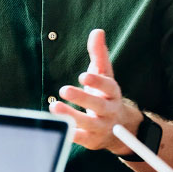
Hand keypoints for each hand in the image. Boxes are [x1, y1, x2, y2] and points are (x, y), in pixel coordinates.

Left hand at [49, 28, 138, 153]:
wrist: (118, 126)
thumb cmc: (105, 94)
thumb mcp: (104, 74)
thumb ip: (99, 54)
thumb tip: (97, 31)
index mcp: (113, 93)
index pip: (108, 86)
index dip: (97, 81)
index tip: (83, 75)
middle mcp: (110, 110)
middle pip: (98, 105)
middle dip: (82, 98)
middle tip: (63, 89)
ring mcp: (101, 127)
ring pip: (88, 123)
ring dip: (71, 116)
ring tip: (54, 107)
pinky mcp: (91, 140)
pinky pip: (80, 139)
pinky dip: (70, 134)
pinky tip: (57, 127)